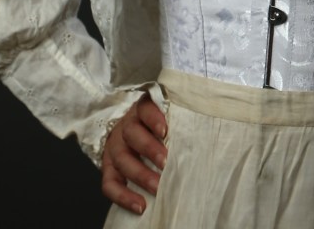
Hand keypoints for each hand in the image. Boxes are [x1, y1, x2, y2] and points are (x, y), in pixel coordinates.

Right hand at [101, 94, 168, 214]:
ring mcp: (114, 148)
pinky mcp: (108, 168)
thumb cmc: (158, 128)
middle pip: (131, 134)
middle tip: (166, 163)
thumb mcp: (165, 118)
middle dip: (149, 149)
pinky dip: (123, 196)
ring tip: (158, 187)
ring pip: (122, 159)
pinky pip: (110, 184)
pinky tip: (140, 205)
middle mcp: (125, 127)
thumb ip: (178, 122)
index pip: (144, 108)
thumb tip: (205, 133)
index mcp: (140, 111)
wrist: (130, 134)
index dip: (153, 118)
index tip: (165, 131)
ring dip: (141, 175)